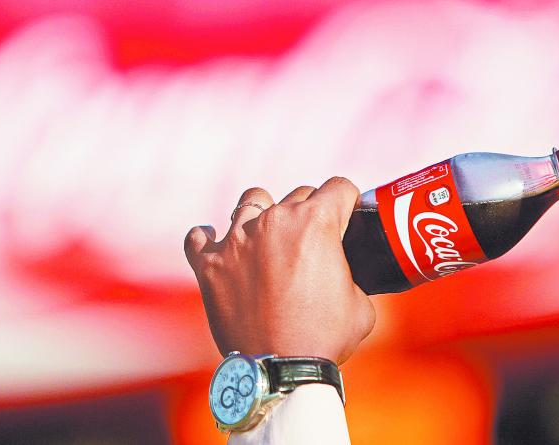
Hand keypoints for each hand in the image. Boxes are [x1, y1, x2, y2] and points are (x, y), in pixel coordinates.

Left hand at [185, 177, 375, 364]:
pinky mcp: (209, 265)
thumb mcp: (360, 302)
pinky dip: (207, 240)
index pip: (338, 187)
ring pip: (251, 201)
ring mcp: (237, 240)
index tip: (346, 215)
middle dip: (310, 213)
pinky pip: (198, 237)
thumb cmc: (324, 338)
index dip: (348, 201)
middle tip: (312, 241)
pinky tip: (217, 248)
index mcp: (315, 222)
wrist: (280, 370)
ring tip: (267, 237)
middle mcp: (274, 221)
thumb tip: (344, 273)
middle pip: (298, 194)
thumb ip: (352, 274)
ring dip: (263, 214)